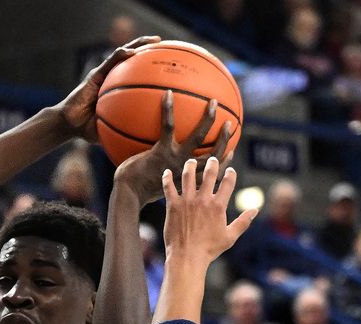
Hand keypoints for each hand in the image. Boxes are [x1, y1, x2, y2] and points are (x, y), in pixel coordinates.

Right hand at [54, 35, 161, 141]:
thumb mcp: (113, 131)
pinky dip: (121, 55)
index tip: (170, 65)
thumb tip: (147, 143)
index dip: (153, 68)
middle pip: (135, 59)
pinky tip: (132, 52)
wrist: (69, 124)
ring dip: (140, 44)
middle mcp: (113, 78)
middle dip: (152, 50)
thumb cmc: (89, 129)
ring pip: (125, 54)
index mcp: (118, 89)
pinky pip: (110, 62)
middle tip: (169, 45)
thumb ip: (128, 132)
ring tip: (155, 40)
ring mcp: (104, 74)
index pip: (138, 74)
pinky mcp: (95, 74)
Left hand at [115, 91, 234, 203]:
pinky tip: (168, 93)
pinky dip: (168, 109)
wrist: (128, 194)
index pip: (214, 172)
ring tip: (212, 102)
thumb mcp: (160, 188)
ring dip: (208, 120)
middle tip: (230, 123)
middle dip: (225, 139)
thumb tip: (165, 168)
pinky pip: (168, 126)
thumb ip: (168, 178)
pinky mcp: (162, 151)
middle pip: (213, 155)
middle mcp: (186, 170)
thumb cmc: (140, 190)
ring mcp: (175, 159)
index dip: (224, 161)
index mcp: (189, 180)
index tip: (231, 151)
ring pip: (198, 138)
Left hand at [161, 157, 256, 275]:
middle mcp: (203, 200)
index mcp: (218, 206)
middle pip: (209, 174)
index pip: (227, 183)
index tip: (230, 169)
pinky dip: (167, 178)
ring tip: (191, 161)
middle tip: (212, 159)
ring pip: (188, 176)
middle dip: (212, 163)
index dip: (230, 174)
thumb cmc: (209, 250)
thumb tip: (255, 210)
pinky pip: (169, 187)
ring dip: (191, 165)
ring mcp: (187, 201)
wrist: (187, 257)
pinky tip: (167, 172)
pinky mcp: (173, 206)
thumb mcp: (230, 236)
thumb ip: (243, 222)